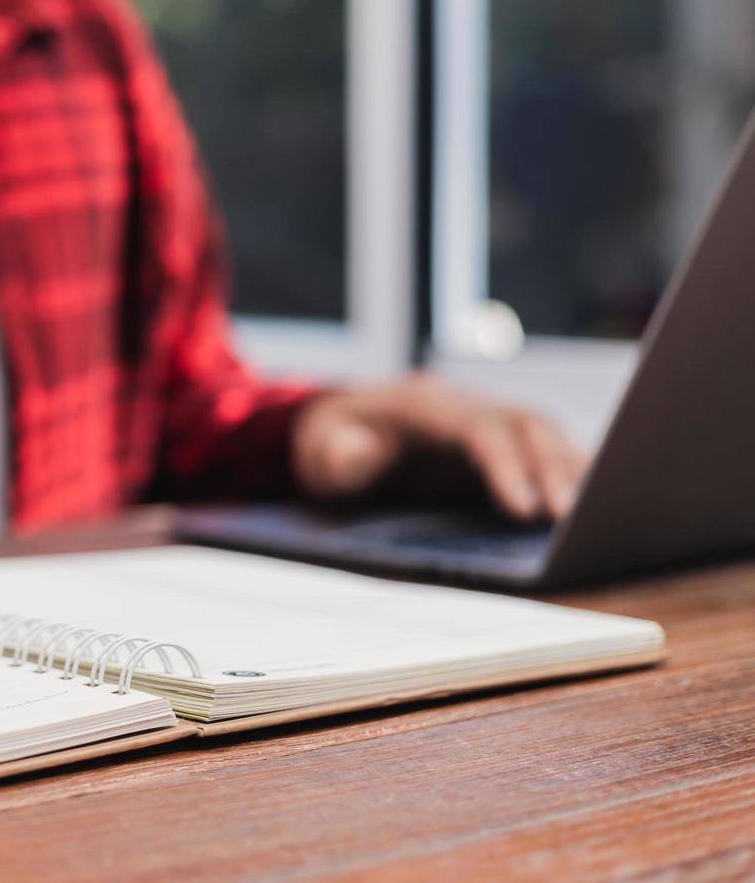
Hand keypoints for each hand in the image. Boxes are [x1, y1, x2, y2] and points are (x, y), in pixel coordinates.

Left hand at [290, 374, 587, 520]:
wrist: (340, 427)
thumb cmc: (330, 443)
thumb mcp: (319, 451)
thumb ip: (336, 453)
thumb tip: (356, 453)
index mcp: (425, 403)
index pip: (476, 429)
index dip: (504, 466)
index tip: (525, 511)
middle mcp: (467, 404)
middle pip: (523, 426)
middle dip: (554, 469)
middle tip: (575, 519)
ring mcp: (488, 420)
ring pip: (543, 435)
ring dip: (573, 470)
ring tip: (602, 514)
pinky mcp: (501, 444)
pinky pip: (544, 451)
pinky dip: (571, 472)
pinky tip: (599, 504)